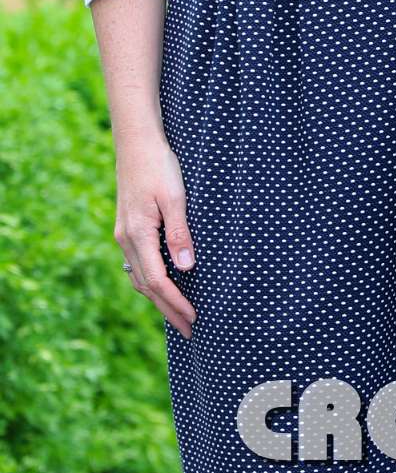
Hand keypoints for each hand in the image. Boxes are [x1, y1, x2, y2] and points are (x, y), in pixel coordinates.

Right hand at [114, 135, 196, 337]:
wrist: (136, 142)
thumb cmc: (159, 165)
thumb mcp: (175, 197)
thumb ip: (179, 233)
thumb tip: (186, 269)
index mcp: (138, 235)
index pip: (157, 281)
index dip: (175, 303)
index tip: (194, 319)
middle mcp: (126, 239)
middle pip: (146, 286)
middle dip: (168, 309)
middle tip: (190, 330)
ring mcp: (124, 234)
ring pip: (139, 277)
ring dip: (158, 298)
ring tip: (178, 314)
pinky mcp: (128, 227)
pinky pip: (138, 263)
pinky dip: (150, 280)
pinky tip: (163, 284)